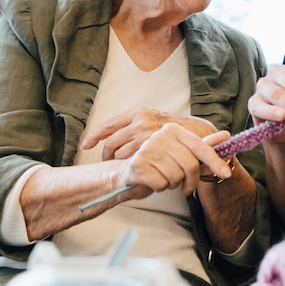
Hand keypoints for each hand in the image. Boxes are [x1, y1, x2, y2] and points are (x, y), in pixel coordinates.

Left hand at [81, 108, 217, 159]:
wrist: (198, 135)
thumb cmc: (174, 130)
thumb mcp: (154, 120)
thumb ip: (136, 126)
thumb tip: (112, 136)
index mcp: (137, 113)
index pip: (108, 125)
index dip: (94, 136)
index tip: (86, 145)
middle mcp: (139, 122)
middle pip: (111, 143)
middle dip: (107, 156)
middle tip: (108, 164)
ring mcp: (146, 136)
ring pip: (121, 156)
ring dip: (120, 165)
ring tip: (124, 169)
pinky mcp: (153, 150)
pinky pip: (133, 163)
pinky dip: (132, 169)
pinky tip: (134, 172)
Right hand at [115, 123, 231, 196]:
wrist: (127, 172)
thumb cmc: (157, 163)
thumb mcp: (181, 153)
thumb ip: (202, 145)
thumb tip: (226, 136)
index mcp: (172, 129)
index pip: (199, 147)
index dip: (215, 162)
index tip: (226, 175)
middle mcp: (159, 136)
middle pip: (190, 165)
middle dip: (190, 181)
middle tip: (184, 187)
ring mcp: (147, 149)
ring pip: (175, 176)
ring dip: (172, 184)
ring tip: (163, 178)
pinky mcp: (137, 165)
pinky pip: (161, 184)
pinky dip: (159, 187)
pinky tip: (152, 182)